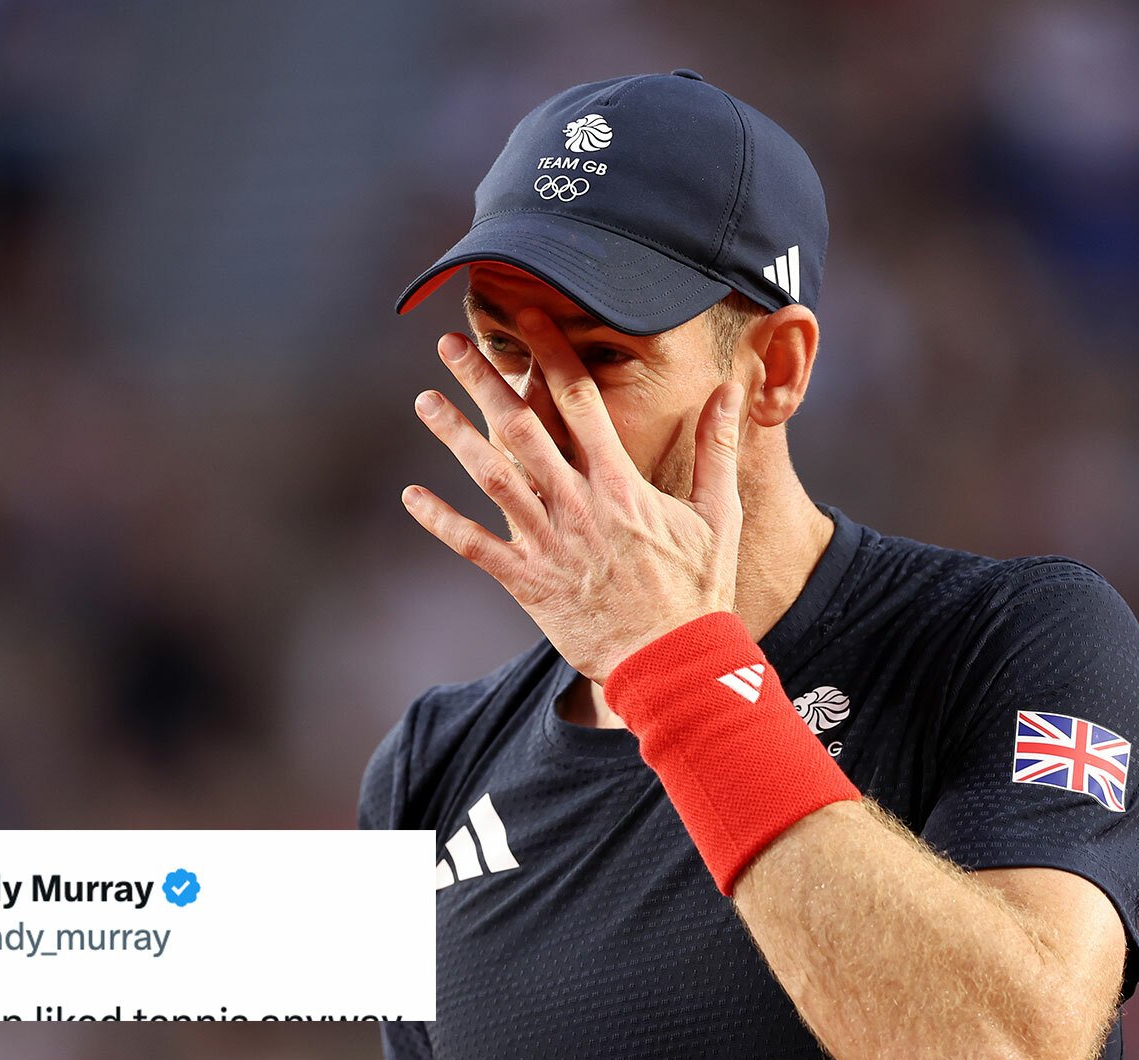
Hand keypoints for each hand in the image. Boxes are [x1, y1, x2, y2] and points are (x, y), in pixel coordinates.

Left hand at [402, 309, 745, 682]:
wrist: (672, 664)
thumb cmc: (698, 591)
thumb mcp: (720, 515)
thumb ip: (717, 449)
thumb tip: (727, 392)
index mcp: (621, 484)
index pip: (580, 401)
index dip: (550, 353)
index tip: (527, 316)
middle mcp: (578, 505)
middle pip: (523, 428)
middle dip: (485, 382)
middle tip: (452, 345)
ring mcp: (549, 543)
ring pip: (491, 478)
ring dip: (455, 436)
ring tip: (425, 399)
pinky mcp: (528, 583)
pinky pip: (475, 547)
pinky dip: (442, 522)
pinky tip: (411, 497)